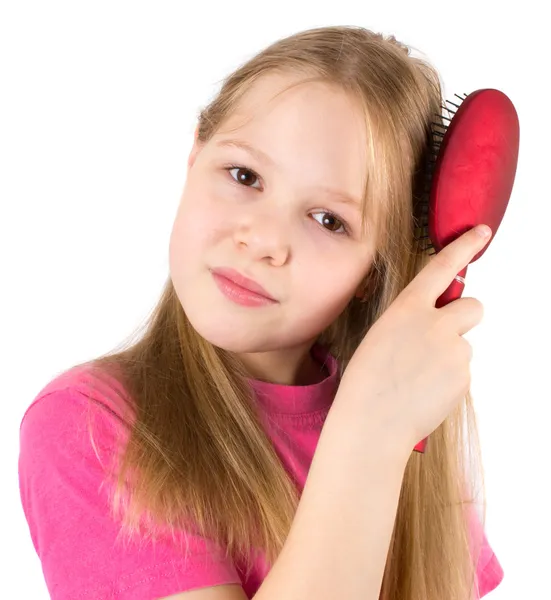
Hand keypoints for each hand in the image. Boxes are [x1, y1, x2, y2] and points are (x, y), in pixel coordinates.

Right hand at [336, 225, 492, 452]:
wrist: (372, 423)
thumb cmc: (367, 380)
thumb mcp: (381, 336)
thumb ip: (412, 320)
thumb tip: (440, 321)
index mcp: (407, 309)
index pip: (441, 268)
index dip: (464, 247)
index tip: (482, 232)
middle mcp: (435, 323)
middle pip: (474, 306)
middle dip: (464, 317)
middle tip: (442, 337)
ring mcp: (453, 351)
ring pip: (464, 344)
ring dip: (449, 354)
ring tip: (419, 376)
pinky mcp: (463, 377)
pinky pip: (462, 371)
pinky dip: (448, 379)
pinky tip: (424, 391)